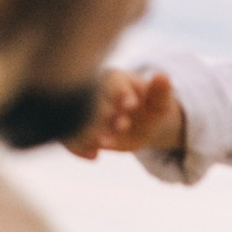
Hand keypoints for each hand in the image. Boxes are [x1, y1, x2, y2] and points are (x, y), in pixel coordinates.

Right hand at [64, 66, 186, 162]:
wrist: (137, 124)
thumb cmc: (148, 108)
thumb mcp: (159, 102)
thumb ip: (161, 91)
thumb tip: (163, 75)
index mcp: (114, 79)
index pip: (114, 83)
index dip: (122, 93)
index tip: (133, 105)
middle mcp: (94, 91)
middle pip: (92, 100)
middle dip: (103, 112)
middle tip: (121, 125)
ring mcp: (83, 111)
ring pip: (77, 119)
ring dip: (86, 131)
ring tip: (102, 144)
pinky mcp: (77, 129)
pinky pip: (69, 136)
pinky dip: (78, 147)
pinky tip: (94, 156)